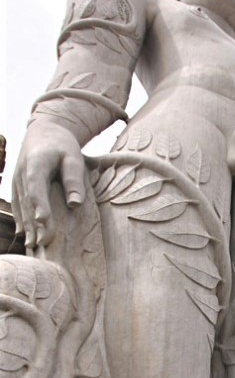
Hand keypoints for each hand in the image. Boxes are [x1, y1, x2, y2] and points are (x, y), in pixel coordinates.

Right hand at [12, 123, 85, 247]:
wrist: (44, 132)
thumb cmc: (63, 146)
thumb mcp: (73, 157)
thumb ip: (73, 179)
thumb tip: (75, 205)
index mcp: (36, 163)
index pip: (36, 186)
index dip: (38, 204)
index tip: (43, 221)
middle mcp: (22, 172)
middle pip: (26, 200)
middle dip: (33, 222)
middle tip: (41, 244)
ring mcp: (16, 179)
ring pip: (20, 205)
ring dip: (26, 226)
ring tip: (33, 246)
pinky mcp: (17, 185)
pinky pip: (17, 205)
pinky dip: (21, 220)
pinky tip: (24, 236)